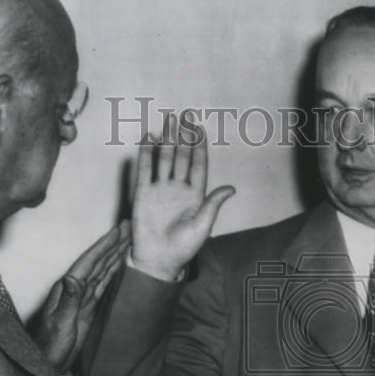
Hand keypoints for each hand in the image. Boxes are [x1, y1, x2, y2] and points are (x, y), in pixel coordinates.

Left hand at [32, 221, 130, 373]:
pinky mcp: (87, 308)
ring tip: (130, 241)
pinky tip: (121, 266)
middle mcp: (74, 289)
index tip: (118, 230)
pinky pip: (103, 285)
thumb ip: (68, 303)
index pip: (88, 262)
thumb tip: (74, 279)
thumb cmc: (50, 348)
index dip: (104, 246)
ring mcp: (81, 298)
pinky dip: (113, 273)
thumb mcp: (60, 326)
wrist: (46, 365)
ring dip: (115, 255)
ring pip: (102, 271)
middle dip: (113, 244)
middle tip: (130, 228)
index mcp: (67, 289)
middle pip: (97, 262)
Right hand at [130, 112, 234, 280]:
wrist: (158, 260)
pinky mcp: (143, 194)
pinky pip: (145, 170)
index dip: (199, 147)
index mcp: (195, 195)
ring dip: (166, 139)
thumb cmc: (184, 247)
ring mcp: (160, 189)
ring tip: (168, 120)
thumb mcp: (202, 226)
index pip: (198, 165)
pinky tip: (148, 138)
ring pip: (164, 159)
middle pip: (181, 156)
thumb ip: (213, 204)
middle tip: (185, 115)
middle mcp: (178, 188)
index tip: (200, 129)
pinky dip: (146, 153)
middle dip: (183, 136)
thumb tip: (231, 188)